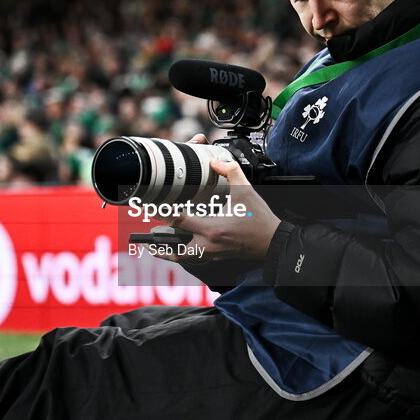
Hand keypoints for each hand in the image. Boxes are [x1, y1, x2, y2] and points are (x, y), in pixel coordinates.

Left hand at [154, 156, 280, 262]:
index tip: (148, 208)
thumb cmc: (260, 219)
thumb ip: (231, 172)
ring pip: (183, 258)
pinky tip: (179, 245)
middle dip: (159, 243)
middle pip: (175, 248)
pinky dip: (183, 253)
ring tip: (155, 245)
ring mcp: (212, 254)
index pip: (179, 220)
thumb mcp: (246, 191)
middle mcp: (209, 244)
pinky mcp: (217, 258)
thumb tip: (216, 162)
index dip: (161, 214)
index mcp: (212, 228)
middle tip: (146, 236)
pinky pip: (194, 258)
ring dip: (168, 252)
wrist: (274, 243)